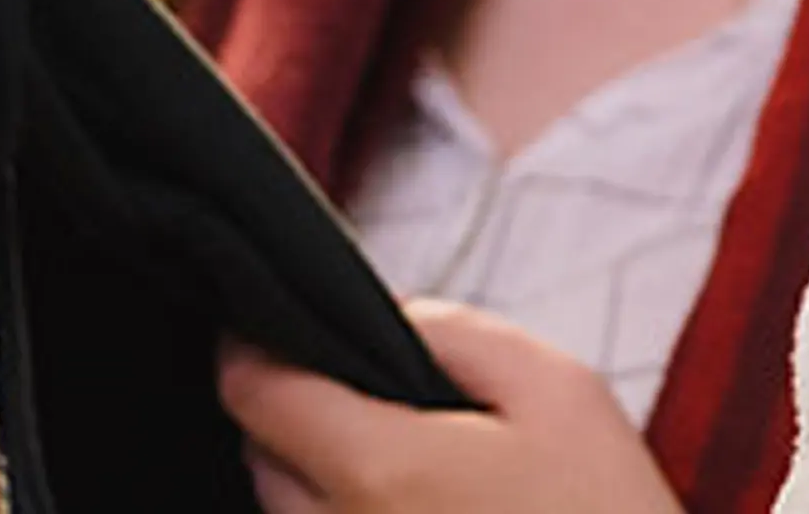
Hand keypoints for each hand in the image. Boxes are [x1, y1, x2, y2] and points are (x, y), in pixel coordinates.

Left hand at [216, 301, 686, 513]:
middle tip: (389, 410)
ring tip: (429, 483)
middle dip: (303, 420)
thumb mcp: (558, 390)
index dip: (257, 344)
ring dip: (329, 486)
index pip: (249, 389)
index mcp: (377, 471)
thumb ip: (452, 332)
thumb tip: (383, 321)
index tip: (279, 329)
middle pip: (261, 458)